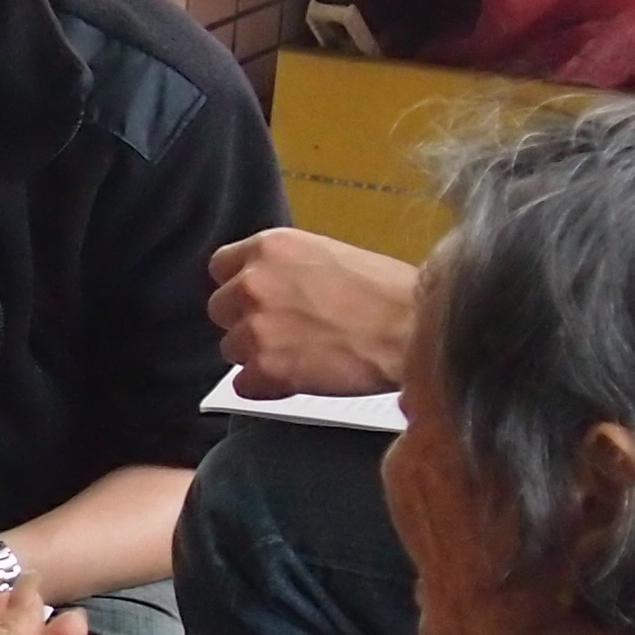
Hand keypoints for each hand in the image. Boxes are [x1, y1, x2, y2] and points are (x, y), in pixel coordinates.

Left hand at [208, 230, 416, 398]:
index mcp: (269, 247)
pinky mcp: (265, 370)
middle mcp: (253, 283)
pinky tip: (301, 377)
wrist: (415, 329)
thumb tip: (270, 285)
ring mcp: (255, 328)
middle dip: (246, 321)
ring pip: (231, 349)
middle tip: (286, 330)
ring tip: (301, 355)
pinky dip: (267, 387)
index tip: (260, 299)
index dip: (239, 285)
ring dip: (258, 356)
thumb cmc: (387, 291)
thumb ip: (286, 268)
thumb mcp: (328, 255)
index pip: (220, 267)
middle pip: (219, 309)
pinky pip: (243, 385)